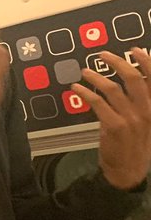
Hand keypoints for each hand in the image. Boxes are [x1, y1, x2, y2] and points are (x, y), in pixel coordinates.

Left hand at [71, 47, 150, 189]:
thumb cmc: (136, 144)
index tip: (134, 50)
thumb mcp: (147, 121)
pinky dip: (85, 93)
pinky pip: (98, 103)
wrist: (129, 170)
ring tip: (84, 72)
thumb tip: (132, 79)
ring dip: (95, 77)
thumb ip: (142, 101)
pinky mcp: (114, 125)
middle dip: (116, 62)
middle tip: (102, 55)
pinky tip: (76, 90)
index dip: (146, 61)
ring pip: (112, 88)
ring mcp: (131, 118)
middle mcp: (147, 110)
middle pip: (132, 78)